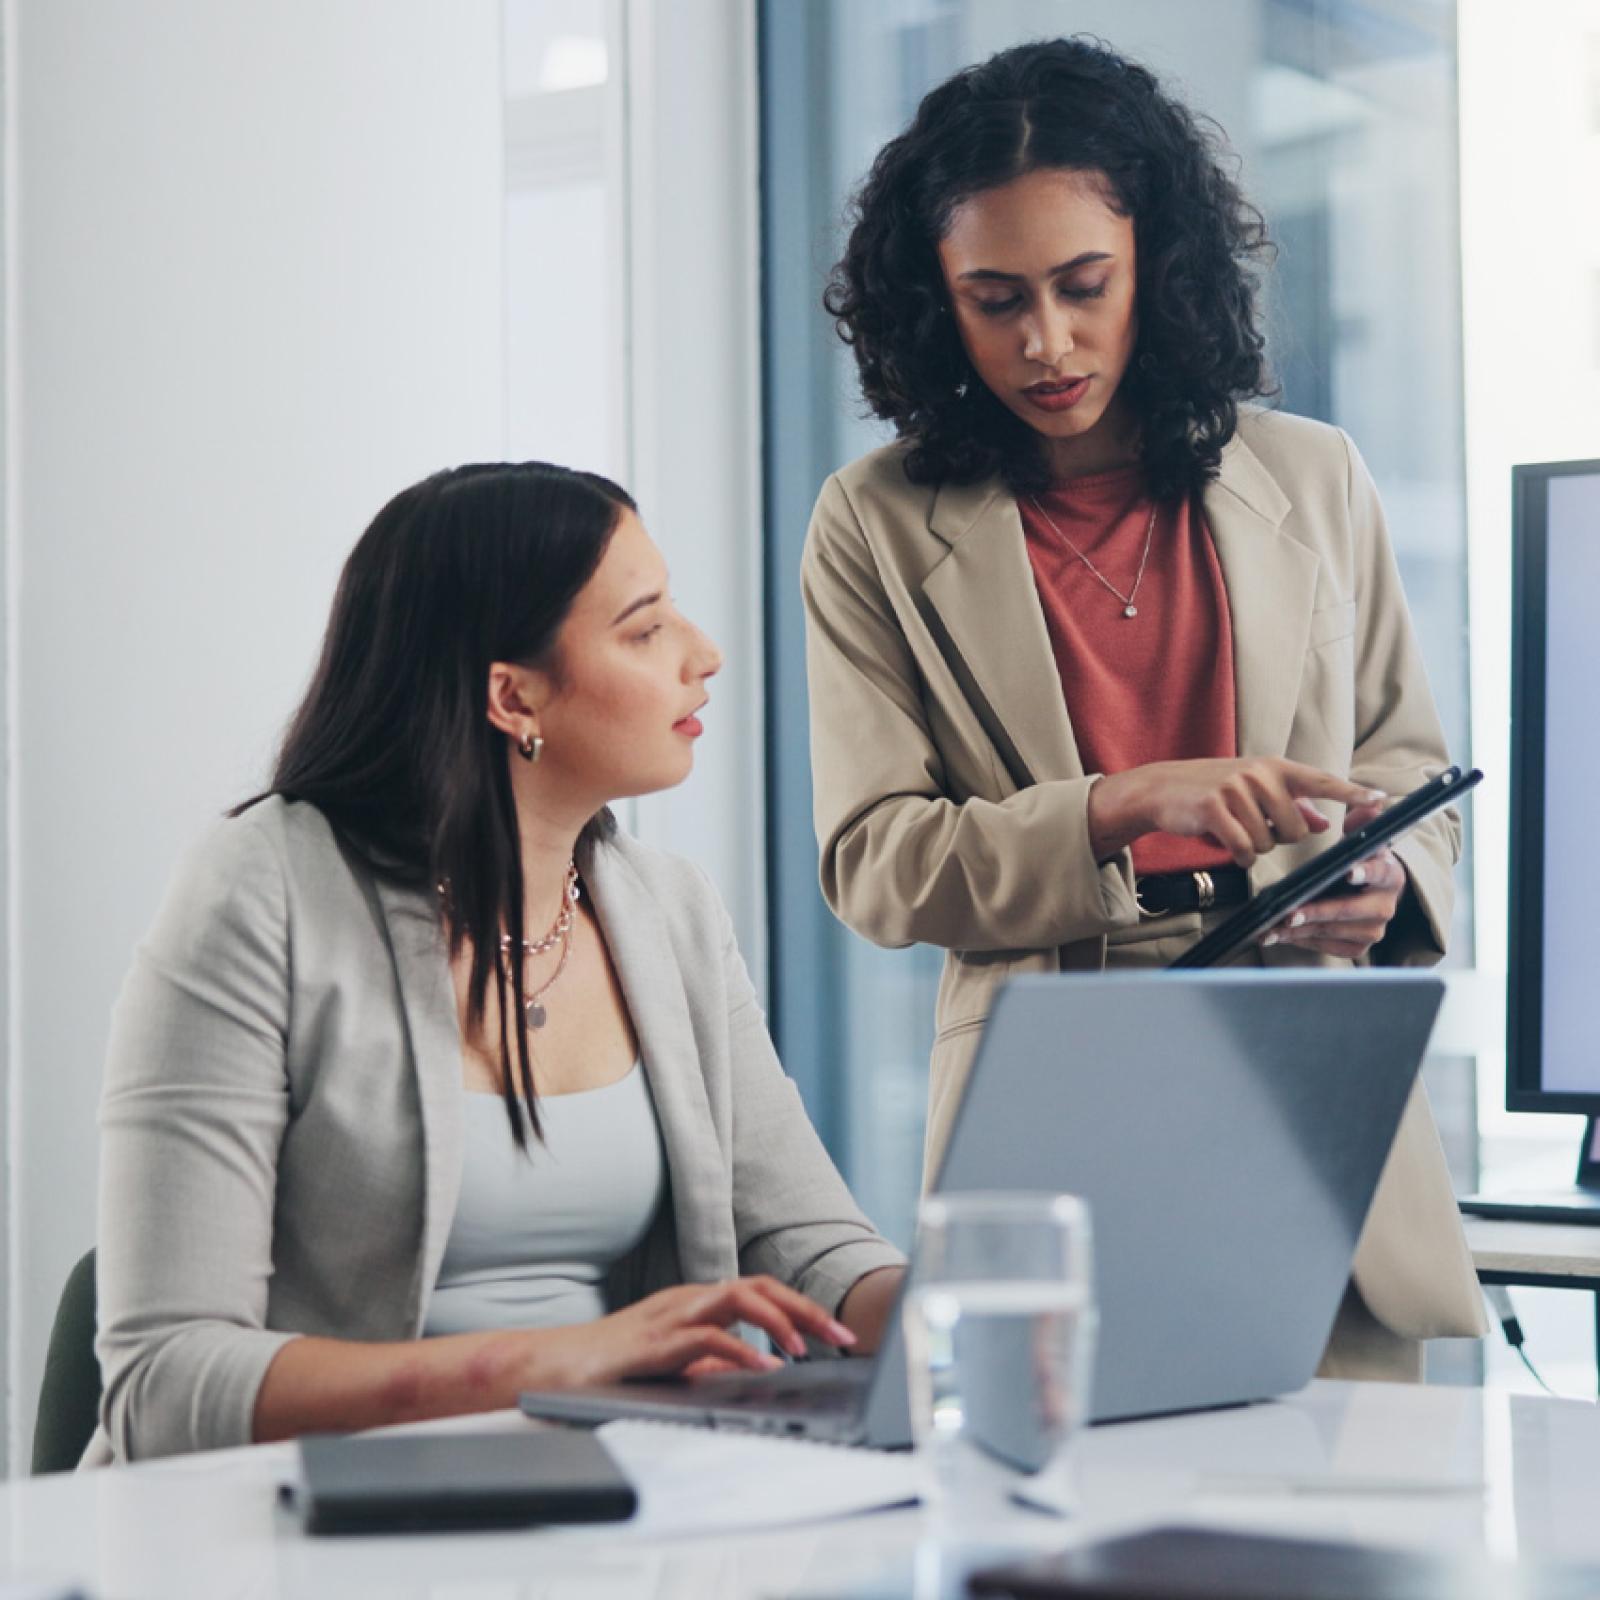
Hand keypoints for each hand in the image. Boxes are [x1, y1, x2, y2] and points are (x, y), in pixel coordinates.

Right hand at [535, 1276, 856, 1386]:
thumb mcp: (673, 1366)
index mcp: (696, 1303)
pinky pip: (704, 1336)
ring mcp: (670, 1316)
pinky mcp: (652, 1342)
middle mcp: (688, 1300)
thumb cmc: (607, 1368)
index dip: (803, 1308)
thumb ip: (709, 1365)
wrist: (547, 1369)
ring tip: (808, 1347)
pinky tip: (761, 1367)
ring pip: (739, 1297)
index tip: (838, 1334)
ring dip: (780, 1320)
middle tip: (844, 1337)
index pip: (761, 1292)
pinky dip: (739, 1350)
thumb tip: (752, 1373)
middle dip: (807, 1308)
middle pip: (760, 1286)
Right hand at [1088, 758, 1385, 868]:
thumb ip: (1292, 806)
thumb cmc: (1213, 792)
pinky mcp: (1215, 808)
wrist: (1162, 788)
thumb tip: (1324, 822)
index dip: (1350, 793)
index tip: (1381, 798)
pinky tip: (1223, 842)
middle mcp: (1260, 774)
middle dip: (1278, 838)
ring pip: (1268, 842)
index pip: (1321, 781)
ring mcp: (1237, 789)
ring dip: (1251, 846)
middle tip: (1251, 826)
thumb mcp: (1254, 792)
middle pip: (1296, 829)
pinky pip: (1243, 848)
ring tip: (1231, 828)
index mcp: (1275, 768)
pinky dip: (1236, 854)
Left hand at [1262, 802, 1405, 958]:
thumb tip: (1372, 803)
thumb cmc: (1357, 862)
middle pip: (1350, 910)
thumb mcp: (1360, 839)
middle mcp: (1385, 906)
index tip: (1349, 873)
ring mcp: (1373, 929)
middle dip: (1318, 912)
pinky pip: (1328, 947)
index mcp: (1389, 874)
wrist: (1367, 892)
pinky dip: (1302, 942)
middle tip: (1291, 913)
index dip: (1365, 872)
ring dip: (1301, 930)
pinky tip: (1280, 936)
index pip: (1379, 872)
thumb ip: (1362, 821)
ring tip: (1272, 927)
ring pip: (1333, 931)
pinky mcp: (1358, 946)